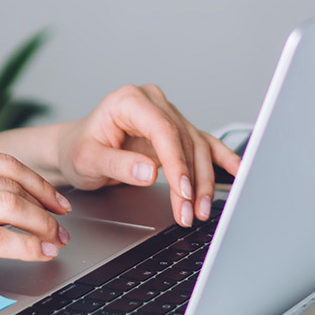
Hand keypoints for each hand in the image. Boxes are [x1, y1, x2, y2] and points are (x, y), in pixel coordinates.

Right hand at [0, 147, 73, 300]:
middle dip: (46, 204)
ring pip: (9, 205)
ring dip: (42, 225)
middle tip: (62, 224)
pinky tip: (36, 254)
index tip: (56, 201)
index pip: (2, 162)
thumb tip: (10, 198)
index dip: (37, 181)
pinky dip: (25, 246)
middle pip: (11, 180)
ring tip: (55, 241)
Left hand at [52, 84, 240, 226]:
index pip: (164, 131)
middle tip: (189, 213)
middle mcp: (154, 102)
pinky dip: (221, 160)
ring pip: (197, 147)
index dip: (178, 163)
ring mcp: (168, 114)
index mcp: (130, 101)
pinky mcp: (176, 130)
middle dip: (191, 181)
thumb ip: (118, 165)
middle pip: (184, 141)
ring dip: (203, 181)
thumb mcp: (88, 160)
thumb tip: (150, 172)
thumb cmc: (78, 149)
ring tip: (199, 211)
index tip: (182, 191)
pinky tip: (239, 172)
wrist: (75, 147)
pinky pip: (203, 145)